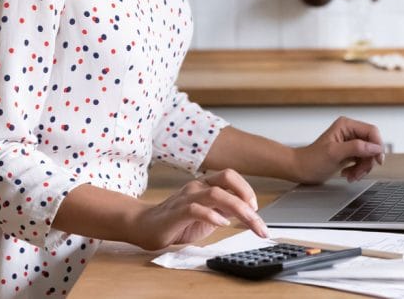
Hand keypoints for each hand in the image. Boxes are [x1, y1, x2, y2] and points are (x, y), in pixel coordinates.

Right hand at [129, 169, 268, 249]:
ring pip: (216, 193)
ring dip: (238, 208)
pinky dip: (212, 215)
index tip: (256, 210)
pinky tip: (222, 224)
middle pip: (227, 178)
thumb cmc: (177, 221)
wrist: (145, 226)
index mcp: (205, 185)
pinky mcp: (177, 212)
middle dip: (247, 196)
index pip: (231, 176)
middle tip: (258, 218)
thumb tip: (249, 212)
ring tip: (249, 221)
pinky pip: (196, 209)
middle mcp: (197, 187)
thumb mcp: (208, 215)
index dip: (246, 189)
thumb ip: (225, 210)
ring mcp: (186, 197)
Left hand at [293, 116, 384, 184]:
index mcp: (346, 125)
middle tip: (359, 172)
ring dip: (362, 168)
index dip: (377, 146)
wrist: (301, 169)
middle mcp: (349, 132)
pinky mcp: (349, 153)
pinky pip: (362, 161)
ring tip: (351, 175)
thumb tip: (375, 147)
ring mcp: (350, 142)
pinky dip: (358, 170)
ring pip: (368, 155)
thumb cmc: (312, 160)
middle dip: (367, 161)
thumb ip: (356, 148)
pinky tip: (348, 173)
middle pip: (371, 145)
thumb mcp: (334, 153)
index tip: (377, 160)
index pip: (372, 131)